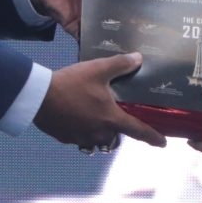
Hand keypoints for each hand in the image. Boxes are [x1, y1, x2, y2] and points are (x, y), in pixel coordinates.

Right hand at [34, 53, 165, 151]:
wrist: (39, 96)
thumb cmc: (72, 84)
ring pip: (97, 142)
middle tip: (116, 121)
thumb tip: (138, 58)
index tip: (162, 144)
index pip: (138, 131)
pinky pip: (79, 139)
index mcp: (111, 119)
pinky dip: (81, 132)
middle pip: (115, 138)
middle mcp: (99, 133)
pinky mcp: (65, 139)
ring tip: (96, 122)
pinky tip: (75, 119)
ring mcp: (81, 138)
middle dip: (118, 132)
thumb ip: (120, 64)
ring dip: (99, 135)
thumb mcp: (98, 69)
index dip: (153, 137)